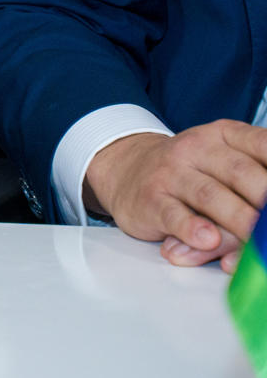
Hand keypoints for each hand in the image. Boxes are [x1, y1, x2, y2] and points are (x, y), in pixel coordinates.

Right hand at [84, 122, 266, 269]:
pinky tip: (207, 240)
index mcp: (224, 135)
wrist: (126, 169)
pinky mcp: (150, 200)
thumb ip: (253, 184)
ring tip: (257, 242)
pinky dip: (192, 229)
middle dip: (266, 202)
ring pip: (210, 196)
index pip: (261, 144)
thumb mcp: (222, 165)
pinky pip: (174, 215)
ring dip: (239, 220)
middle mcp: (196, 148)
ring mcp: (170, 173)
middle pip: (240, 173)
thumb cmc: (189, 172)